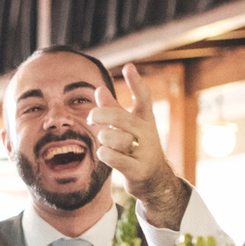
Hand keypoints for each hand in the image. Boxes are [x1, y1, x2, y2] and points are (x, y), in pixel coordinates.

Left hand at [87, 63, 188, 228]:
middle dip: (101, 115)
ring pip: (116, 139)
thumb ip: (113, 109)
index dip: (135, 82)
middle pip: (121, 117)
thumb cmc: (136, 147)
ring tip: (103, 140)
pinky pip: (115, 158)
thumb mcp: (126, 128)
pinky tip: (104, 153)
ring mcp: (145, 152)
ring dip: (104, 138)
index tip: (128, 67)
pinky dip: (105, 154)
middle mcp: (147, 133)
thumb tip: (98, 89)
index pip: (143, 97)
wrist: (153, 179)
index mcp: (145, 119)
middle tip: (90, 116)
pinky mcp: (138, 169)